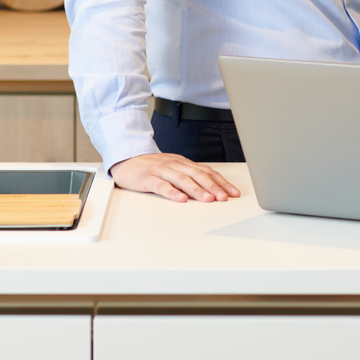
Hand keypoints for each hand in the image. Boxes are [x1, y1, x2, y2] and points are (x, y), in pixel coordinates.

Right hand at [111, 153, 241, 202]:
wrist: (126, 159)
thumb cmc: (151, 167)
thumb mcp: (174, 168)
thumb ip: (190, 176)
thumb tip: (213, 188)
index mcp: (183, 163)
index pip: (207, 172)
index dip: (221, 182)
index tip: (233, 193)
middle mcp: (175, 165)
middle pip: (198, 175)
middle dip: (213, 187)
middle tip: (224, 197)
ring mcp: (161, 171)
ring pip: (182, 180)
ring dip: (197, 190)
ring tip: (208, 199)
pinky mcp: (147, 178)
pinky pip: (161, 185)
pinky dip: (172, 192)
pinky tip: (180, 199)